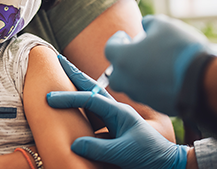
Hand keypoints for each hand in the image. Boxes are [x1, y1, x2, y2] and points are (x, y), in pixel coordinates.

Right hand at [48, 85, 187, 168]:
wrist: (167, 163)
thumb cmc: (149, 156)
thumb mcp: (123, 153)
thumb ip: (98, 147)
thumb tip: (73, 143)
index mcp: (119, 112)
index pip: (88, 99)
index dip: (68, 98)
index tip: (49, 98)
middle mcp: (117, 110)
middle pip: (91, 87)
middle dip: (74, 73)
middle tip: (59, 59)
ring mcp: (116, 117)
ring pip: (94, 96)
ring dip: (79, 85)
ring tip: (65, 75)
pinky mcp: (116, 126)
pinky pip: (96, 110)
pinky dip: (84, 102)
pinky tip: (77, 101)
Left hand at [105, 14, 212, 115]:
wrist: (202, 81)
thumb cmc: (179, 49)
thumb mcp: (164, 25)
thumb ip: (149, 23)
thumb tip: (145, 24)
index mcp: (123, 59)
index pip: (109, 49)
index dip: (116, 40)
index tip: (124, 36)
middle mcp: (126, 80)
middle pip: (114, 73)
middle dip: (121, 62)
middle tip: (133, 53)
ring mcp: (140, 95)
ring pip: (130, 86)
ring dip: (135, 75)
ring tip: (150, 63)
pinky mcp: (156, 106)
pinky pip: (147, 95)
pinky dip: (150, 86)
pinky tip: (163, 77)